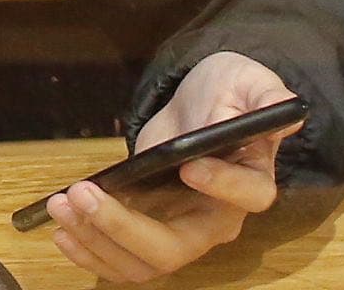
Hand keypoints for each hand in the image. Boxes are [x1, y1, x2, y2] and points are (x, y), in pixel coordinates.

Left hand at [45, 52, 298, 282]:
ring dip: (96, 240)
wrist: (202, 105)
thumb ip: (264, 95)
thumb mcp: (247, 81)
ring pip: (143, 262)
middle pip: (176, 248)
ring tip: (62, 205)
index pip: (247, 196)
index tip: (187, 165)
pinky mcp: (151, 229)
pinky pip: (122, 259)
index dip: (221, 186)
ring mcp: (182, 230)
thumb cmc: (229, 93)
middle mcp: (217, 219)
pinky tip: (61, 229)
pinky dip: (89, 251)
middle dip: (123, 228)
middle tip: (83, 195)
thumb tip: (282, 109)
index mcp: (250, 180)